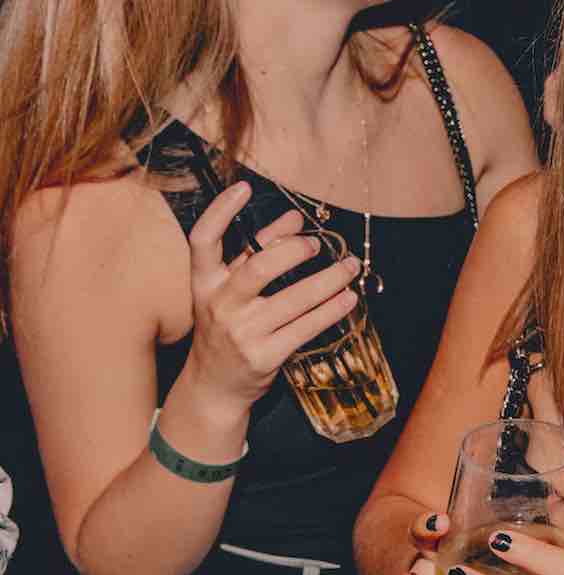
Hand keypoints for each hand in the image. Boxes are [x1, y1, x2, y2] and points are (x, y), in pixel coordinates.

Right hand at [184, 182, 360, 413]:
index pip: (202, 240)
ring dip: (329, 280)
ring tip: (350, 267)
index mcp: (204, 283)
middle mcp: (219, 306)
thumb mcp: (231, 289)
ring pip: (293, 299)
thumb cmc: (227, 328)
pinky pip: (306, 327)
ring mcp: (241, 333)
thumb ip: (257, 252)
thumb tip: (294, 220)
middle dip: (294, 251)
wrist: (214, 386)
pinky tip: (348, 298)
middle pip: (258, 268)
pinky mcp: (264, 356)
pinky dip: (331, 310)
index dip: (220, 211)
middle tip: (317, 245)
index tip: (244, 187)